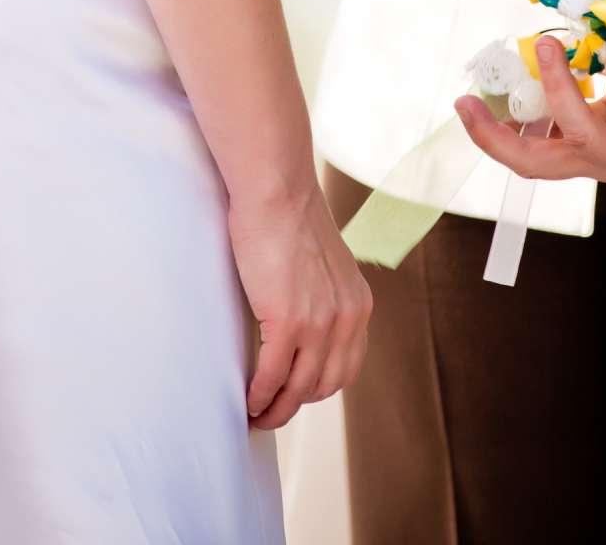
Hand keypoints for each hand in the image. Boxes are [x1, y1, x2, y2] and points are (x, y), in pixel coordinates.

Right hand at [227, 184, 371, 430]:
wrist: (278, 192)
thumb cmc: (291, 218)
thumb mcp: (324, 263)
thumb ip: (324, 294)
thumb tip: (303, 318)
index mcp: (359, 305)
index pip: (347, 367)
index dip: (319, 387)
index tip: (295, 394)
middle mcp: (347, 318)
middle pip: (325, 385)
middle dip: (297, 404)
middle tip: (271, 411)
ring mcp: (320, 323)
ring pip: (298, 388)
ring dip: (275, 410)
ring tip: (256, 415)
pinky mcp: (288, 321)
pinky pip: (272, 376)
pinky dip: (259, 395)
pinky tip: (246, 400)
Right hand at [452, 38, 605, 189]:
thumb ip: (594, 80)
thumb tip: (549, 45)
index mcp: (595, 151)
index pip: (531, 156)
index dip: (493, 137)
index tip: (464, 105)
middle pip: (539, 164)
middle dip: (501, 133)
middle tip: (474, 95)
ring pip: (583, 135)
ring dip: (560, 89)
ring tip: (548, 46)